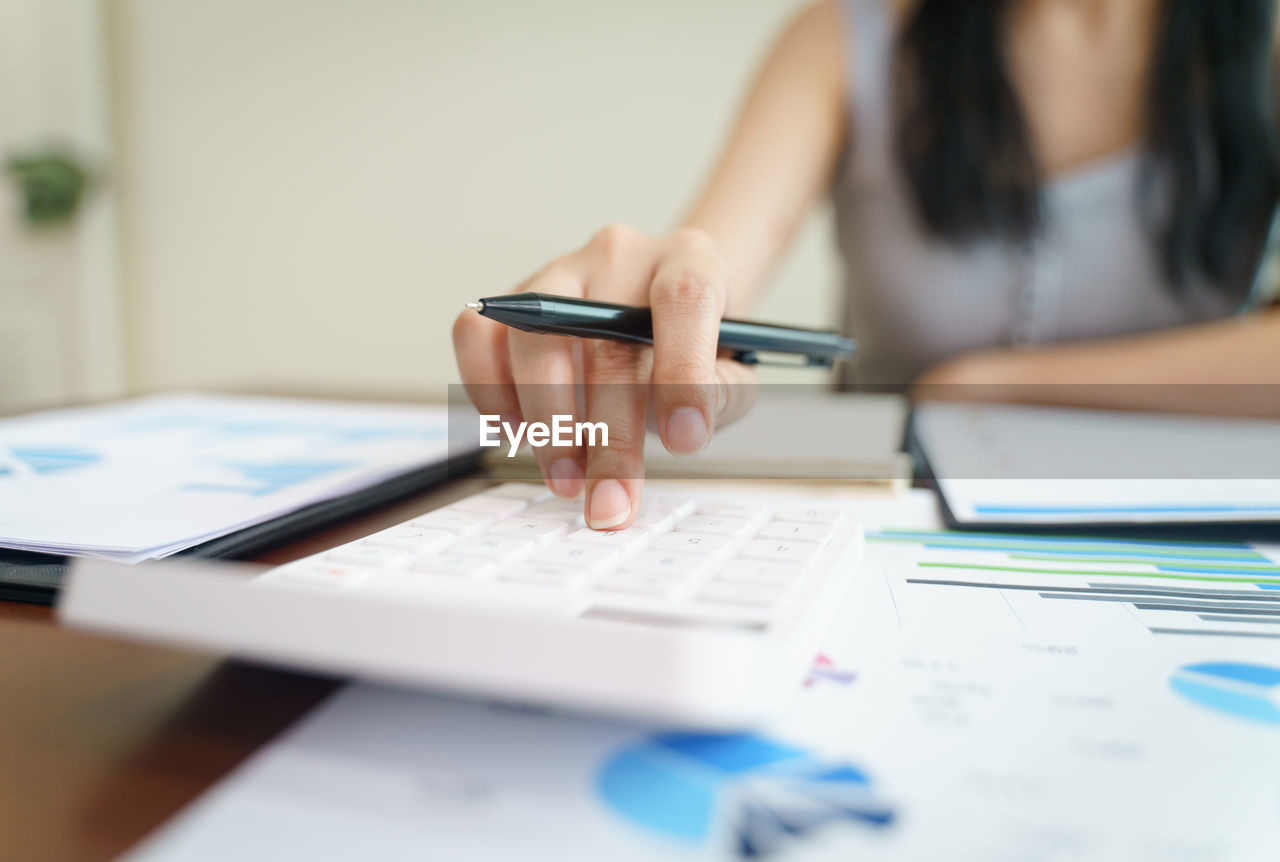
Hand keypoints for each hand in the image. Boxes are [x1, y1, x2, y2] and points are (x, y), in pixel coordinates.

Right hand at [453, 225, 755, 528]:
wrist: (661, 310)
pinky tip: (521, 433)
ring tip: (567, 480)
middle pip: (604, 341)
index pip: (684, 300)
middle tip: (609, 502)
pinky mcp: (514, 300)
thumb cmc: (696, 347)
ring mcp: (559, 274)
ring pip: (532, 340)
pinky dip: (489, 393)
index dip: (683, 371)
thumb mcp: (732, 371)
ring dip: (547, 424)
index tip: (685, 442)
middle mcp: (618, 256)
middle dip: (607, 438)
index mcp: (686, 260)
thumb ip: (721, 396)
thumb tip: (683, 433)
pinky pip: (477, 336)